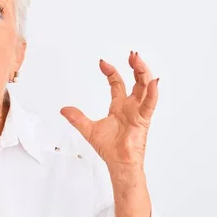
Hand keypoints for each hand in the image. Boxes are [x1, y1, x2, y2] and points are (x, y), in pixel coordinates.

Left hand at [60, 51, 158, 167]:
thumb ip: (77, 118)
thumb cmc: (109, 148)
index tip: (102, 62)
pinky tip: (153, 81)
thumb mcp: (88, 129)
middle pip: (136, 81)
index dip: (111, 71)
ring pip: (145, 87)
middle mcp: (131, 106)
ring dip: (144, 72)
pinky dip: (153, 92)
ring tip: (138, 60)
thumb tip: (64, 109)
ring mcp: (138, 111)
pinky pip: (150, 103)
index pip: (117, 83)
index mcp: (119, 106)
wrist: (118, 163)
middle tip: (131, 54)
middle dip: (135, 66)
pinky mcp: (144, 119)